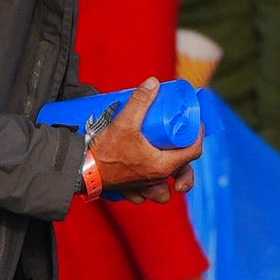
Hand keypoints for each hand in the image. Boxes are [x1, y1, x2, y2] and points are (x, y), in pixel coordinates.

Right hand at [86, 78, 200, 199]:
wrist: (81, 171)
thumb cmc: (105, 151)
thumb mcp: (125, 122)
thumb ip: (140, 101)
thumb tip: (154, 83)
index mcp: (162, 165)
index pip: (193, 152)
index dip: (198, 135)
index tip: (196, 125)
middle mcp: (155, 180)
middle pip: (182, 176)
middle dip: (186, 166)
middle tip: (181, 149)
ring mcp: (142, 189)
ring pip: (163, 193)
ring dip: (166, 184)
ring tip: (162, 169)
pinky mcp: (128, 192)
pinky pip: (143, 196)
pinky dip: (145, 190)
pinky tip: (141, 178)